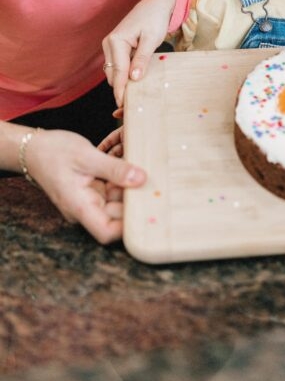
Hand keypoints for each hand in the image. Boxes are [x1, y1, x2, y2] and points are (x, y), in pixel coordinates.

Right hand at [24, 128, 145, 243]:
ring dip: (130, 188)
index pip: (107, 232)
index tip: (146, 207)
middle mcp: (85, 208)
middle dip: (135, 202)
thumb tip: (141, 179)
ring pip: (117, 202)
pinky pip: (112, 191)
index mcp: (80, 206)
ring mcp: (89, 200)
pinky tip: (131, 166)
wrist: (34, 148)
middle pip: (117, 217)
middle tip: (155, 184)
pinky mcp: (92, 191)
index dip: (128, 227)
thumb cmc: (54, 152)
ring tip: (144, 169)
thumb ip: (114, 169)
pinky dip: (122, 180)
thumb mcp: (87, 156)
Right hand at [102, 0, 174, 106]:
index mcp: (116, 41)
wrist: (156, 4)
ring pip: (114, 71)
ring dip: (123, 81)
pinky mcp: (117, 48)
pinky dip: (125, 74)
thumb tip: (134, 78)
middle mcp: (109, 44)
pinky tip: (135, 80)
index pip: (117, 71)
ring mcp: (111, 46)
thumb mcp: (151, 39)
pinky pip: (118, 65)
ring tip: (136, 94)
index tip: (123, 105)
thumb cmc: (154, 18)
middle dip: (121, 88)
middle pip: (113, 74)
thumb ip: (142, 58)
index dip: (120, 90)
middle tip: (133, 103)